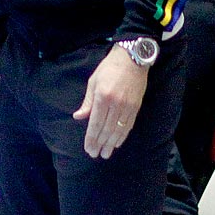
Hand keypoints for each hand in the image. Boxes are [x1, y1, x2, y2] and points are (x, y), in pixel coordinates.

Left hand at [72, 44, 148, 158]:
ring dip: (111, 144)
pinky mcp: (136, 107)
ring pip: (118, 130)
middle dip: (100, 144)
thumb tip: (79, 117)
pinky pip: (128, 125)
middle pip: (106, 129)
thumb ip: (87, 102)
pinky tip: (117, 143)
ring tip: (106, 154)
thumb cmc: (109, 69)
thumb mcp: (93, 82)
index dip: (91, 138)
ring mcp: (127, 106)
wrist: (132, 59)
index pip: (95, 123)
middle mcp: (115, 104)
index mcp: (102, 97)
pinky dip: (122, 136)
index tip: (88, 149)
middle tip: (95, 155)